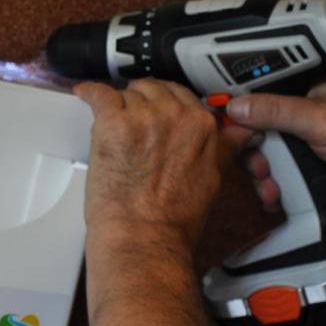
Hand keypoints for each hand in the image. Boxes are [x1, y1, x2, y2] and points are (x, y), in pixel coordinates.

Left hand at [75, 79, 250, 248]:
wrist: (143, 235)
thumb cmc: (173, 218)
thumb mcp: (212, 179)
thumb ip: (223, 147)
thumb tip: (241, 134)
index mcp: (201, 126)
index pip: (181, 95)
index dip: (165, 105)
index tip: (155, 111)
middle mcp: (174, 115)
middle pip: (153, 89)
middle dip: (142, 102)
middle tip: (132, 122)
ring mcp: (142, 117)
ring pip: (127, 94)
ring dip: (119, 107)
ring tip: (113, 128)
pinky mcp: (112, 123)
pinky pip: (99, 94)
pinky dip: (89, 93)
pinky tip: (84, 94)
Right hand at [227, 77, 325, 209]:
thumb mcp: (317, 116)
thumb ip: (275, 111)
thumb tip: (237, 105)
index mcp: (295, 90)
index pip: (254, 97)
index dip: (236, 115)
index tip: (226, 131)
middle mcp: (292, 114)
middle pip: (251, 133)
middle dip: (251, 154)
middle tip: (259, 165)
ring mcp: (295, 142)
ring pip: (261, 159)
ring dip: (261, 176)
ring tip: (271, 187)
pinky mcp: (299, 167)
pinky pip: (275, 177)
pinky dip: (272, 189)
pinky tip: (277, 196)